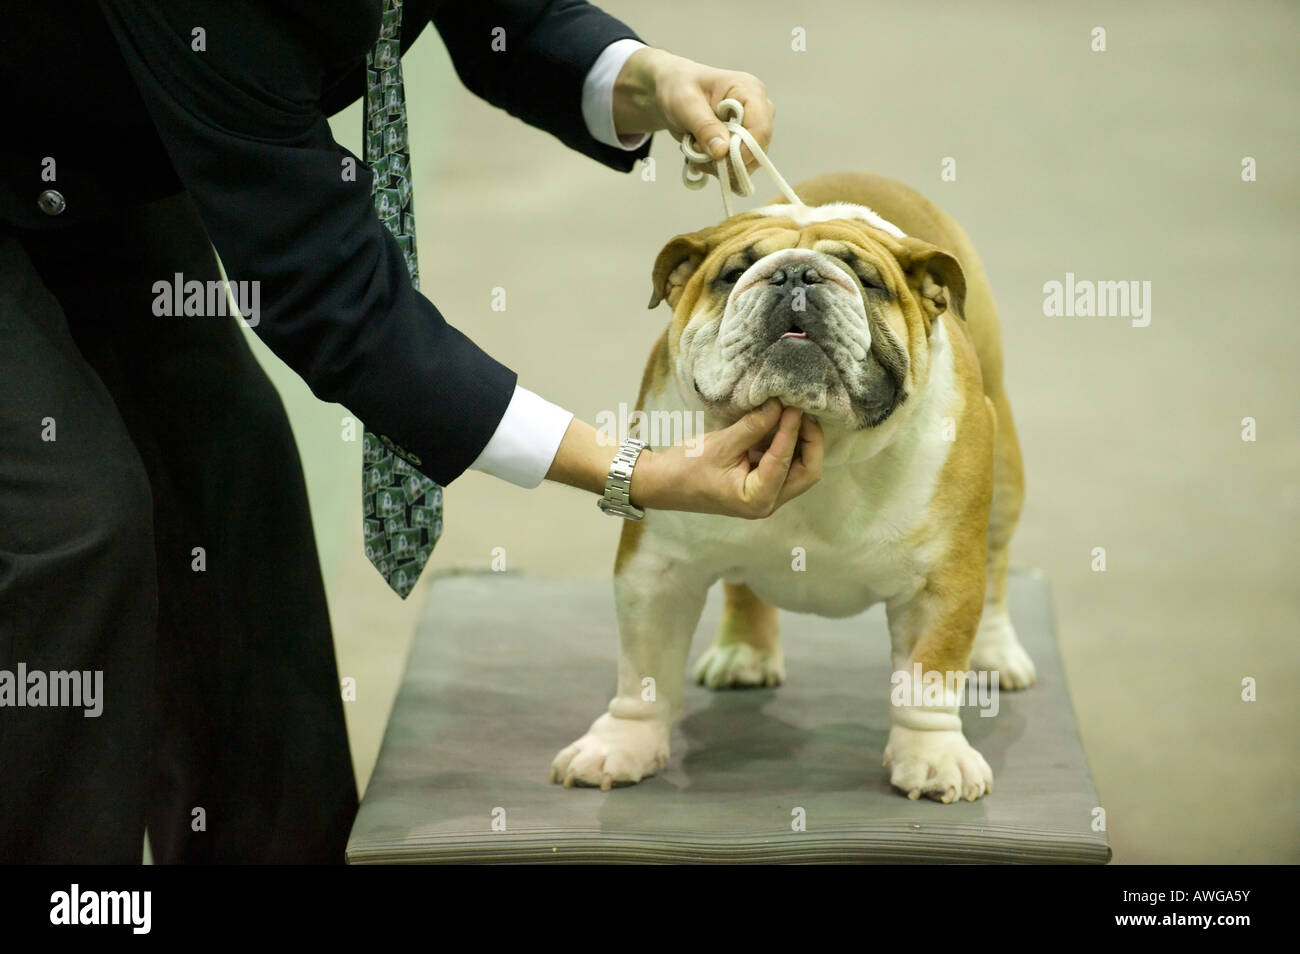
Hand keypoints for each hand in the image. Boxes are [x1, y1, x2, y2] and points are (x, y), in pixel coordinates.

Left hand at [611, 46, 774, 175]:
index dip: (744, 151)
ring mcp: (753, 128)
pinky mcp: (745, 142)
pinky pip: (738, 166)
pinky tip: (702, 154)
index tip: (716, 158)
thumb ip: (704, 126)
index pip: (760, 129)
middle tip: (697, 149)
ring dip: (720, 165)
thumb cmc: (680, 88)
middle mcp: (758, 110)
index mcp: (750, 91)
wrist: (674, 91)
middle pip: (757, 150)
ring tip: (697, 148)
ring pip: (748, 162)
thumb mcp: (685, 103)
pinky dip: (718, 167)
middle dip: (727, 159)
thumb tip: (722, 151)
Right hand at [630, 400, 822, 517]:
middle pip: (806, 471)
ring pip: (799, 468)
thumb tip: (780, 405)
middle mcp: (767, 502)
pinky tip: (781, 422)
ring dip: (800, 441)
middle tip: (801, 410)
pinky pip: (784, 464)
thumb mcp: (721, 444)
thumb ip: (754, 426)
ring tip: (793, 412)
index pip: (785, 462)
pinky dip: (786, 443)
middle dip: (809, 440)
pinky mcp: (761, 484)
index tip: (793, 405)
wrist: (662, 483)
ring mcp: (766, 495)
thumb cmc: (685, 468)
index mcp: (756, 499)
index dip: (792, 431)